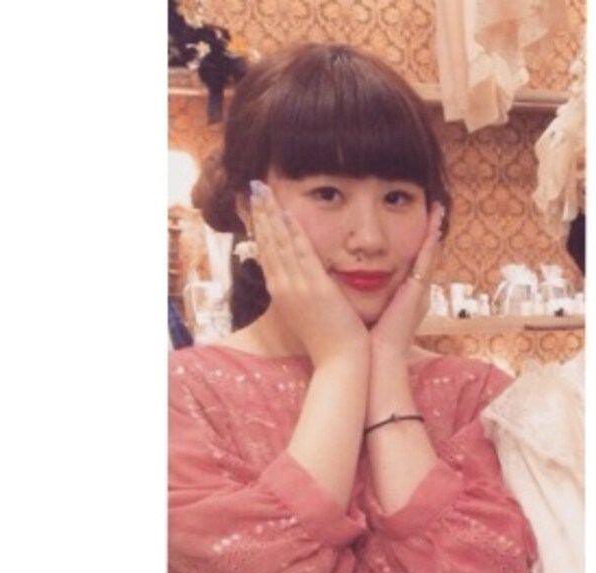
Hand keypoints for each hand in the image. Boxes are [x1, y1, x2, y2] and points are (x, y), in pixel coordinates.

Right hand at [250, 181, 368, 365]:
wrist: (339, 361)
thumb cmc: (327, 341)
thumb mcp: (307, 314)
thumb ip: (301, 294)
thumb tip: (300, 280)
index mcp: (281, 294)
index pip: (267, 254)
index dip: (261, 228)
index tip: (258, 207)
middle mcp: (283, 288)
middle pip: (268, 244)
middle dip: (261, 214)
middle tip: (255, 188)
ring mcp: (297, 288)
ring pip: (280, 244)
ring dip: (272, 215)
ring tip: (264, 191)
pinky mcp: (315, 288)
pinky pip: (303, 254)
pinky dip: (294, 234)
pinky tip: (288, 214)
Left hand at [369, 200, 444, 358]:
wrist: (376, 358)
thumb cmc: (366, 341)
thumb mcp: (365, 310)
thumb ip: (360, 294)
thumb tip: (342, 279)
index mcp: (402, 296)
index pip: (409, 262)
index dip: (413, 242)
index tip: (414, 221)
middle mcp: (414, 292)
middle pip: (423, 255)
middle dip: (429, 231)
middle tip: (434, 205)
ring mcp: (418, 292)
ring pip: (429, 254)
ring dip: (434, 231)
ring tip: (437, 206)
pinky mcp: (417, 293)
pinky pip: (426, 262)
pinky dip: (431, 243)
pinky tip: (433, 225)